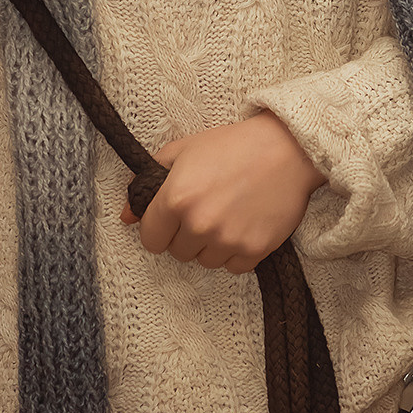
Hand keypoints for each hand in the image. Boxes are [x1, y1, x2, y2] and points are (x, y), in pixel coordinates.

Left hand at [120, 112, 324, 273]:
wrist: (286, 149)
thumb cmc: (232, 145)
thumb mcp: (183, 150)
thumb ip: (150, 179)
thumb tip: (126, 216)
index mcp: (176, 198)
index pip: (150, 239)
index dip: (158, 228)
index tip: (170, 219)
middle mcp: (199, 224)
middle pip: (177, 252)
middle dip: (185, 234)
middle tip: (204, 208)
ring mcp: (227, 240)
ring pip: (205, 261)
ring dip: (210, 245)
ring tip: (226, 213)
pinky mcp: (254, 251)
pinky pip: (233, 267)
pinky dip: (235, 252)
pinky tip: (243, 224)